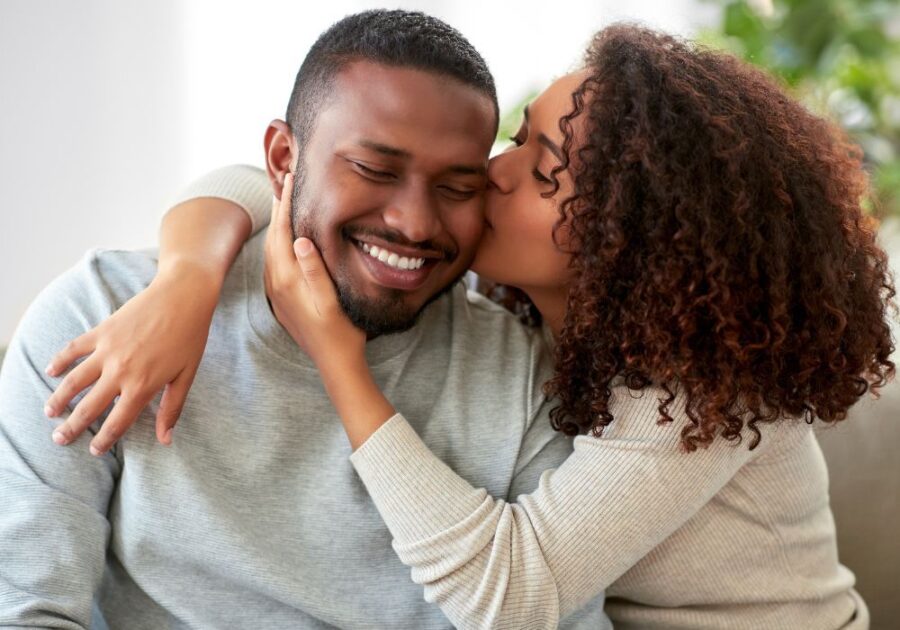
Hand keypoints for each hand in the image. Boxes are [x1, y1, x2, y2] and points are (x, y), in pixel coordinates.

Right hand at [44, 266, 219, 454]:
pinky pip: (74, 349)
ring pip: (74, 381)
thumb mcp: (186, 376)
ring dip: (59, 399)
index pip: (118, 421)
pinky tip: (50, 370)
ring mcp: (108, 350)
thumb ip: (172, 408)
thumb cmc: (190, 337)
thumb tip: (166, 439)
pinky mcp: (102, 331)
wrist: (183, 296)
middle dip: (72, 427)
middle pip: (89, 407)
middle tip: (59, 439)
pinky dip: (60, 360)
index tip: (93, 451)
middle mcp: (120, 371)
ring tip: (49, 412)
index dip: (104, 440)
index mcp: (143, 386)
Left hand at [264, 173, 366, 371]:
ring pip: (271, 249)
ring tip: (284, 203)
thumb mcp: (332, 301)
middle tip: (285, 181)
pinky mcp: (282, 300)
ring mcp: (277, 293)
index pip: (282, 231)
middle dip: (278, 207)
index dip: (285, 203)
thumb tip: (299, 240)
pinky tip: (287, 240)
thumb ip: (314, 271)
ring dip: (277, 224)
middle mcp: (277, 284)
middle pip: (273, 236)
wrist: (335, 364)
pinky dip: (278, 243)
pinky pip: (274, 263)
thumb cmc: (342, 333)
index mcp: (288, 280)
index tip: (289, 177)